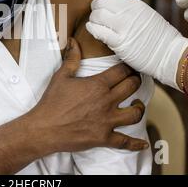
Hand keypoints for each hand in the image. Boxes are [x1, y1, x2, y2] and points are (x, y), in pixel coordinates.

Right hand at [26, 37, 148, 153]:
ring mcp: (107, 120)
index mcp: (97, 85)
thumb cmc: (52, 102)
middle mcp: (106, 101)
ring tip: (136, 105)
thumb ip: (71, 59)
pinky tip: (143, 144)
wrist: (45, 128)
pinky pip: (125, 142)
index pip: (121, 71)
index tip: (130, 66)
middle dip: (136, 81)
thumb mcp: (61, 76)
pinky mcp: (104, 137)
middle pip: (132, 87)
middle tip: (136, 80)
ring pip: (135, 114)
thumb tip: (73, 42)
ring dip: (139, 108)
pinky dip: (135, 144)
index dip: (128, 67)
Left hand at [86, 0, 187, 89]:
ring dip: (93, 20)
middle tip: (97, 17)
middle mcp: (129, 13)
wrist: (170, 55)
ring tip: (96, 25)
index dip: (101, 2)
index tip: (101, 8)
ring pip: (96, 17)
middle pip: (100, 4)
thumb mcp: (147, 15)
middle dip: (95, 10)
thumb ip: (130, 9)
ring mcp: (124, 28)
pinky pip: (99, 32)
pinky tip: (94, 31)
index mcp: (136, 5)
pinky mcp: (120, 44)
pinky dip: (93, 30)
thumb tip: (113, 6)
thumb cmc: (159, 37)